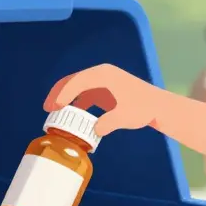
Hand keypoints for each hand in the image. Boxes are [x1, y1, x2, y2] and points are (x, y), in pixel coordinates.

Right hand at [44, 64, 159, 135]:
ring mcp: (103, 82)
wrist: (158, 106)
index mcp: (104, 75)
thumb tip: (94, 130)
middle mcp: (102, 75)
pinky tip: (70, 113)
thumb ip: (108, 122)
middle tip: (47, 107)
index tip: (54, 107)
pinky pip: (85, 93)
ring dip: (65, 97)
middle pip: (74, 80)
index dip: (64, 94)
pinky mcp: (105, 90)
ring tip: (53, 110)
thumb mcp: (126, 117)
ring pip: (78, 86)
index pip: (78, 81)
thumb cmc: (144, 108)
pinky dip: (76, 102)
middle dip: (59, 92)